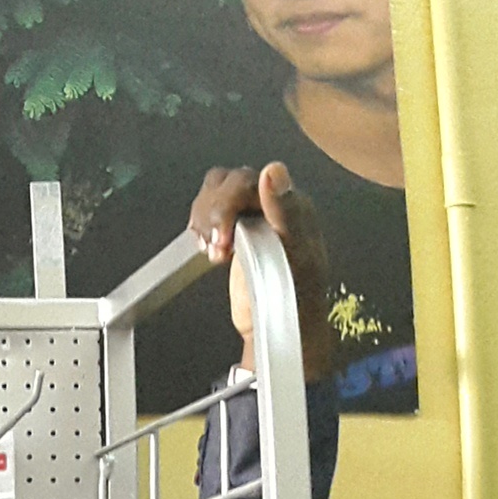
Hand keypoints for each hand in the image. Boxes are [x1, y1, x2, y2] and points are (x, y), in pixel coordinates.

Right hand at [187, 162, 334, 382]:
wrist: (278, 328)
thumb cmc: (295, 299)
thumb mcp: (297, 255)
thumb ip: (285, 211)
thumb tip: (274, 170)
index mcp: (291, 204)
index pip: (250, 180)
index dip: (229, 204)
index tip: (224, 237)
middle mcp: (269, 204)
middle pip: (227, 182)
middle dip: (215, 216)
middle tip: (218, 249)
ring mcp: (249, 217)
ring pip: (213, 193)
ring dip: (205, 222)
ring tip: (214, 252)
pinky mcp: (232, 232)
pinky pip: (207, 212)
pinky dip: (200, 228)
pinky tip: (208, 249)